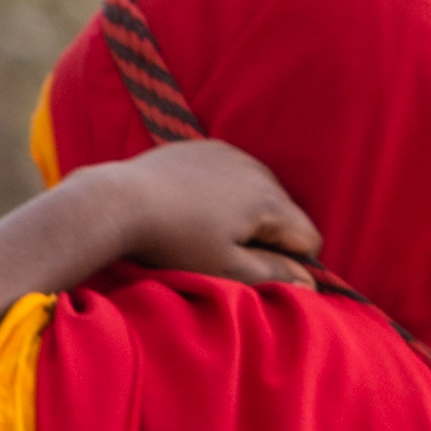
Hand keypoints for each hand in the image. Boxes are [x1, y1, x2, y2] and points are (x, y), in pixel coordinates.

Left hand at [81, 137, 320, 288]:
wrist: (118, 202)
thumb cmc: (174, 242)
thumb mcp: (225, 269)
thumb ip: (273, 275)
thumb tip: (312, 284)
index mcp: (270, 200)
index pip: (308, 237)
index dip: (292, 263)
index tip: (257, 272)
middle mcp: (257, 169)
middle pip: (284, 212)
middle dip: (268, 237)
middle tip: (226, 255)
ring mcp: (228, 152)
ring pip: (257, 191)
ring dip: (245, 214)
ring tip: (206, 232)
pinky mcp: (200, 147)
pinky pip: (228, 173)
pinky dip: (221, 192)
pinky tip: (191, 208)